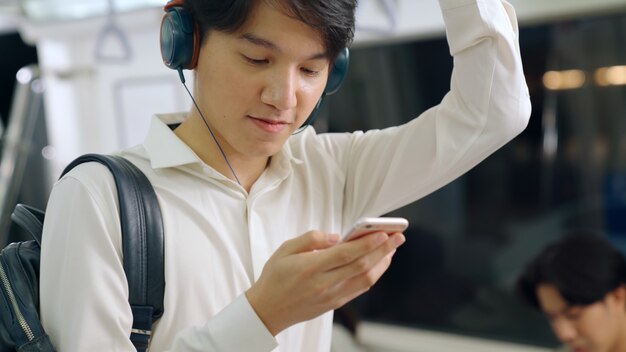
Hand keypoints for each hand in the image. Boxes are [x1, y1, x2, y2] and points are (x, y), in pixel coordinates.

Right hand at [246, 230, 405, 335]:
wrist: (267, 310)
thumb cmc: (275, 277)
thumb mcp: (285, 250)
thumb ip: (311, 239)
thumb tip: (335, 236)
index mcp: (310, 268)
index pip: (346, 254)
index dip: (367, 243)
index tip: (383, 233)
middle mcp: (324, 284)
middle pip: (361, 265)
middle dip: (383, 250)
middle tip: (398, 236)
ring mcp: (331, 296)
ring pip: (365, 279)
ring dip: (382, 263)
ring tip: (391, 249)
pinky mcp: (334, 303)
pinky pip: (359, 288)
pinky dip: (372, 275)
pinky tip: (378, 264)